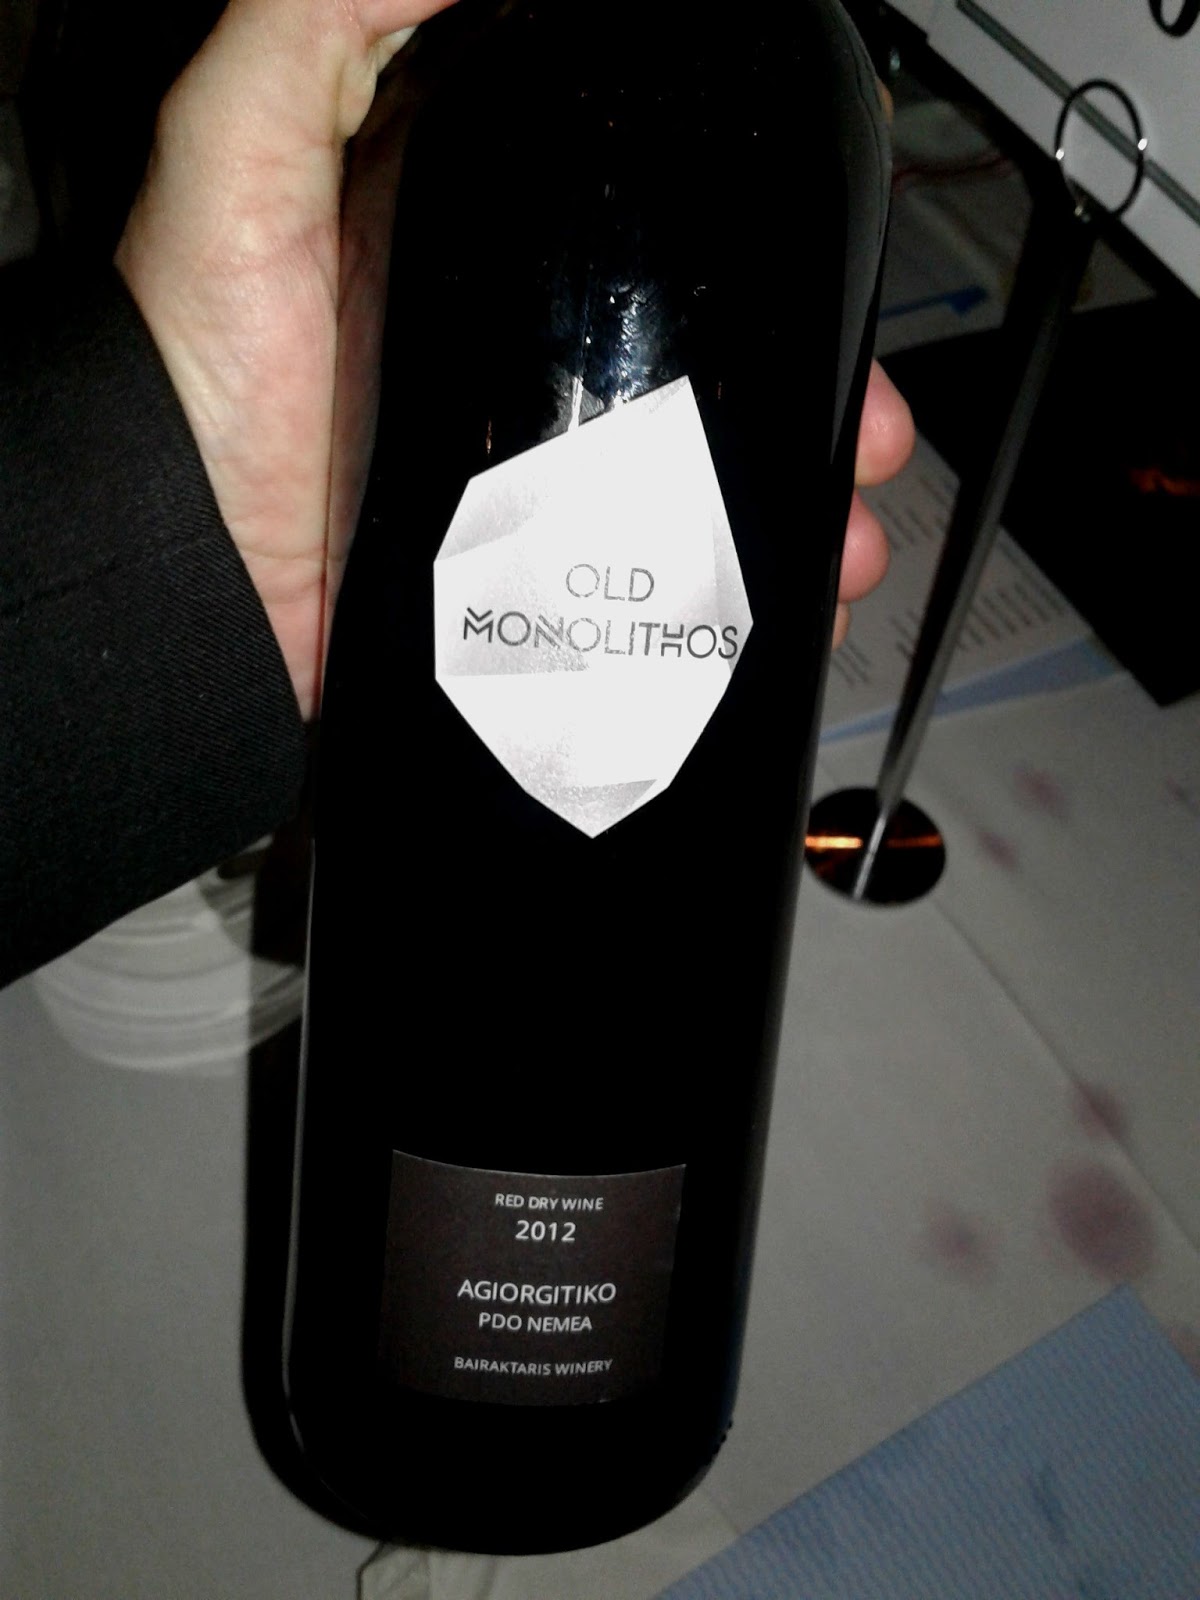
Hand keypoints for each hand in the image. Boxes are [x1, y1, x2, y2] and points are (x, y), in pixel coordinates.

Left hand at [116, 0, 910, 716]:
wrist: (180, 579)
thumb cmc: (188, 382)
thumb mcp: (237, 159)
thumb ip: (320, 29)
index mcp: (477, 248)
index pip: (648, 219)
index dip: (745, 226)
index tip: (818, 240)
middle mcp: (518, 359)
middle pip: (708, 357)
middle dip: (813, 384)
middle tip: (861, 422)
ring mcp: (533, 474)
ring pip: (708, 480)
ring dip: (799, 502)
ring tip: (843, 530)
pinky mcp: (531, 571)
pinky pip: (661, 581)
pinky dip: (739, 597)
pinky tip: (787, 600)